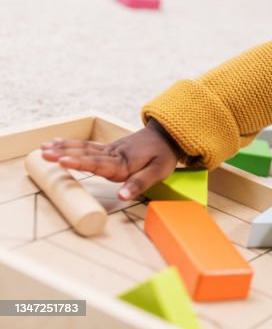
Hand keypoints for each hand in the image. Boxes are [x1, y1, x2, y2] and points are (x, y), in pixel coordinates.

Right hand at [39, 120, 179, 200]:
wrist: (168, 135)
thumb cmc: (163, 155)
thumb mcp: (158, 172)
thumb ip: (139, 183)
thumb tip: (121, 196)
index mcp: (123, 163)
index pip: (98, 164)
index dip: (80, 163)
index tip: (62, 161)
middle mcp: (113, 154)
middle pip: (86, 154)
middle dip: (64, 154)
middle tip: (43, 153)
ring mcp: (110, 150)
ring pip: (84, 149)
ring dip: (64, 148)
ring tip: (44, 148)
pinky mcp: (109, 149)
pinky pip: (87, 146)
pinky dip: (71, 144)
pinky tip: (57, 142)